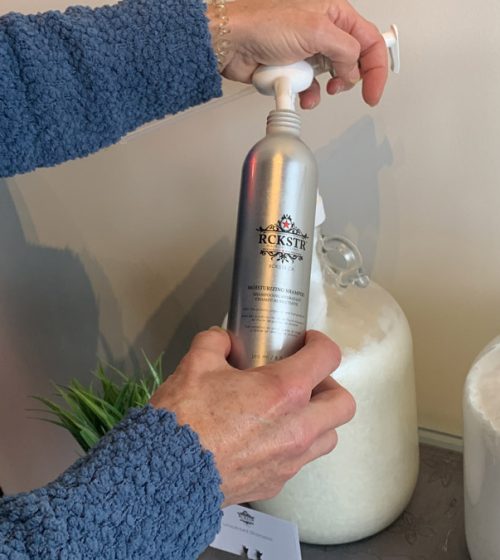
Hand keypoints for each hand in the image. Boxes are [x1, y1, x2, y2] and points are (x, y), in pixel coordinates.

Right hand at [150, 327, 354, 505]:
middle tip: (305, 380)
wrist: (165, 475)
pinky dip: (294, 445)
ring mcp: (289, 460)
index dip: (320, 342)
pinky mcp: (275, 483)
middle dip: (329, 386)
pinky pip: (300, 461)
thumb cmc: (184, 419)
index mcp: (283, 391)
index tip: (307, 342)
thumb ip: (215, 342)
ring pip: (329, 437)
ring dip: (317, 419)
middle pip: (343, 404)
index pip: (327, 357)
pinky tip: (265, 437)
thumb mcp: (196, 364)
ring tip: (289, 410)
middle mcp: (297, 427)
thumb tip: (224, 340)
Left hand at [207, 0, 386, 107]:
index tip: (373, 92)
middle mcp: (324, 32)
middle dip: (347, 78)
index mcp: (335, 14)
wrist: (231, 42)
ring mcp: (308, 52)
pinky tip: (298, 93)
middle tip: (339, 87)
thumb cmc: (263, 24)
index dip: (376, 68)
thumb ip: (344, 50)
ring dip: (322, 90)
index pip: (369, 41)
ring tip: (312, 89)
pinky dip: (306, 95)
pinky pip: (309, 88)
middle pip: (352, 62)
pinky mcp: (293, 69)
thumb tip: (353, 70)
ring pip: (329, 78)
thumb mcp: (315, 31)